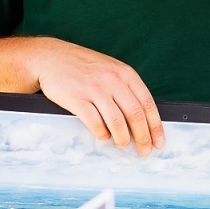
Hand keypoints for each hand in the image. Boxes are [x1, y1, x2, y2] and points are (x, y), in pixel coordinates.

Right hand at [27, 38, 165, 154]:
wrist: (51, 57)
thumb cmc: (83, 66)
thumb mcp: (110, 68)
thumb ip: (125, 88)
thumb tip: (141, 118)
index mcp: (125, 73)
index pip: (147, 104)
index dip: (155, 126)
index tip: (158, 141)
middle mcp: (113, 80)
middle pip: (135, 115)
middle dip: (143, 137)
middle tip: (144, 151)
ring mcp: (95, 89)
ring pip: (117, 122)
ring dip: (123, 139)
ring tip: (123, 145)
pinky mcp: (77, 99)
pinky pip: (95, 123)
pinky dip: (102, 134)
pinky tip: (103, 137)